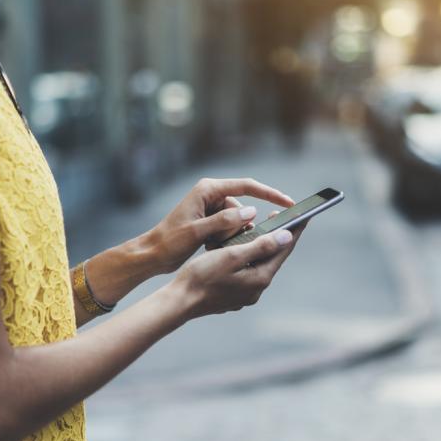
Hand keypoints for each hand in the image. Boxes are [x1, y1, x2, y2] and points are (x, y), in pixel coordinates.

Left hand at [146, 178, 295, 273]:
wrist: (152, 254)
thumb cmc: (170, 241)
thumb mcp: (197, 232)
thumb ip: (224, 221)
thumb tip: (251, 213)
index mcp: (208, 189)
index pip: (247, 186)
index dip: (270, 194)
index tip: (288, 203)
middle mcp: (211, 195)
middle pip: (241, 208)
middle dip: (238, 227)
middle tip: (221, 241)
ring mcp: (211, 208)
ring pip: (237, 221)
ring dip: (231, 236)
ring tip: (211, 245)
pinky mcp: (211, 221)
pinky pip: (229, 228)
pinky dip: (225, 239)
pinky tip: (210, 246)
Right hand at [170, 223, 305, 319]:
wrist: (180, 301)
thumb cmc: (202, 276)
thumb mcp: (232, 255)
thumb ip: (261, 245)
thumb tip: (286, 237)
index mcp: (259, 278)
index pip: (283, 250)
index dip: (294, 231)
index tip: (303, 216)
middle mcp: (256, 289)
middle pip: (272, 258)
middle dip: (276, 237)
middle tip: (277, 217)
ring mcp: (245, 294)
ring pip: (258, 265)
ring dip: (260, 247)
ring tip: (257, 229)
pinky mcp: (233, 295)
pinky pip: (246, 272)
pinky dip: (246, 258)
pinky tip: (239, 250)